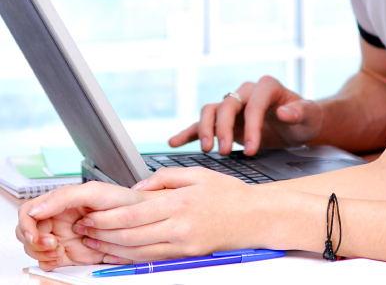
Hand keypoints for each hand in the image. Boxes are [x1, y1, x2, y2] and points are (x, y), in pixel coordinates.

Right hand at [16, 182, 144, 270]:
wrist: (137, 218)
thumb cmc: (119, 199)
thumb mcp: (92, 192)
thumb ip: (63, 197)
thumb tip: (36, 210)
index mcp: (59, 202)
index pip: (29, 212)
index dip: (26, 225)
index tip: (35, 235)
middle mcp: (57, 219)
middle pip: (26, 233)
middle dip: (33, 242)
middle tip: (52, 243)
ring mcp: (61, 236)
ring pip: (34, 249)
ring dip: (41, 253)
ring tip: (59, 249)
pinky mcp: (68, 253)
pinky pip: (47, 262)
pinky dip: (48, 263)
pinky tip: (61, 257)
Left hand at [69, 168, 265, 261]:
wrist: (254, 217)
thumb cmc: (229, 194)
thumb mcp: (198, 174)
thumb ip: (166, 177)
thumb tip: (139, 186)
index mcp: (181, 202)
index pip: (135, 213)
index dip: (108, 217)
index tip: (91, 215)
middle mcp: (180, 226)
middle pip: (131, 234)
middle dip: (102, 233)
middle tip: (84, 229)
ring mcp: (183, 245)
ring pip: (138, 251)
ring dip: (111, 248)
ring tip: (93, 243)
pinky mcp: (187, 256)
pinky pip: (152, 259)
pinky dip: (130, 258)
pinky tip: (117, 254)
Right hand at [169, 76, 323, 155]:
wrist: (300, 123)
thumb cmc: (307, 118)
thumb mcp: (311, 116)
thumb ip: (302, 112)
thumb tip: (285, 111)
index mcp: (267, 87)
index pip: (254, 104)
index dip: (251, 126)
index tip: (251, 149)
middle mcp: (247, 92)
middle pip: (227, 105)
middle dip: (224, 128)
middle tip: (225, 152)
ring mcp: (234, 105)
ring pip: (211, 110)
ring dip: (206, 129)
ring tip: (209, 150)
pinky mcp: (226, 120)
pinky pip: (203, 123)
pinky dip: (189, 131)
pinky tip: (175, 141)